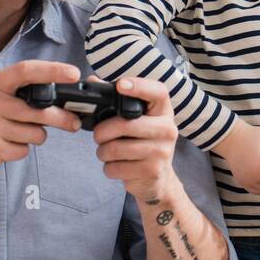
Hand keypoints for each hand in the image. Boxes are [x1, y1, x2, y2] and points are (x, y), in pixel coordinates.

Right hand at [0, 60, 83, 185]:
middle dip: (62, 118)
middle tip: (74, 122)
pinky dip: (21, 150)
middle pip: (40, 110)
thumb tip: (56, 95)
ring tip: (17, 134)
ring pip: (36, 133)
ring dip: (35, 136)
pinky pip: (24, 150)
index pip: (26, 70)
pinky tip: (4, 146)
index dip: (53, 70)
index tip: (74, 73)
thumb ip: (15, 92)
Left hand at [91, 76, 180, 203]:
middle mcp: (167, 129)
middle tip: (99, 135)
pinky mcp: (152, 171)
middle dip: (102, 131)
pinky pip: (116, 167)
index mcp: (163, 111)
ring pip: (116, 148)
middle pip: (126, 124)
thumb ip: (115, 101)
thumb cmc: (142, 142)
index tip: (120, 85)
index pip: (158, 92)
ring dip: (103, 151)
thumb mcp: (135, 120)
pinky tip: (117, 166)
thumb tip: (92, 81)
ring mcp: (162, 151)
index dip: (139, 86)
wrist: (158, 178)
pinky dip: (109, 168)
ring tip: (107, 151)